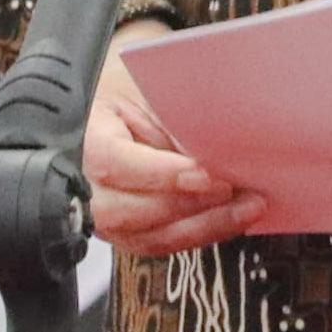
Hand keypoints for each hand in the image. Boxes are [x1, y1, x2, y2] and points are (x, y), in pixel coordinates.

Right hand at [86, 24, 261, 256]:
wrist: (110, 106)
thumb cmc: (126, 90)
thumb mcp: (144, 88)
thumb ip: (171, 117)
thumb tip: (212, 146)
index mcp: (84, 138)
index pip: (114, 163)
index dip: (161, 175)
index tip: (205, 175)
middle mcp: (85, 184)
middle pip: (131, 211)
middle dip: (190, 205)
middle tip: (236, 191)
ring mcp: (102, 213)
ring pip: (148, 237)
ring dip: (204, 225)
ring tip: (247, 208)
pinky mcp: (124, 230)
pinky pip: (160, 243)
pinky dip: (198, 233)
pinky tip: (228, 219)